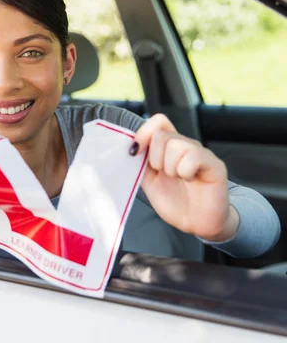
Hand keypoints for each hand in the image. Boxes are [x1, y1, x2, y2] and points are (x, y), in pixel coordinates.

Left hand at [132, 114, 238, 241]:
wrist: (197, 223)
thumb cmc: (175, 202)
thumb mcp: (149, 182)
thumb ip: (140, 164)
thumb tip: (129, 148)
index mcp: (169, 148)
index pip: (158, 122)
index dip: (143, 133)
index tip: (135, 152)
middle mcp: (186, 146)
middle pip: (162, 134)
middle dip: (155, 158)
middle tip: (163, 174)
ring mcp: (201, 153)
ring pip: (176, 145)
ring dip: (170, 167)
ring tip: (178, 178)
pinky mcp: (214, 164)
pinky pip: (193, 156)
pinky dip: (185, 171)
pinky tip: (190, 180)